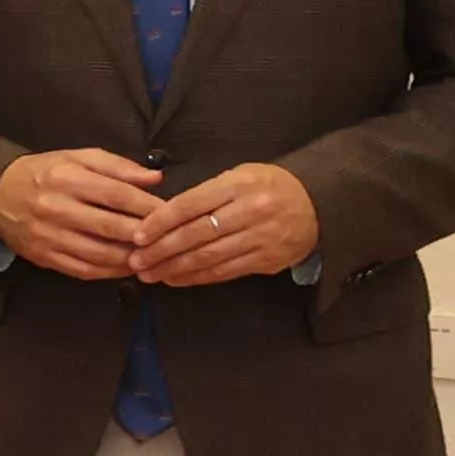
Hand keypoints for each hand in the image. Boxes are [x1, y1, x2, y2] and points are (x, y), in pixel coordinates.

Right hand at [0, 147, 165, 280]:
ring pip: (99, 254)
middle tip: (167, 238)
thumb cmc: (44, 173)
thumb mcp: (77, 158)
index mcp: (66, 178)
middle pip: (111, 227)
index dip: (147, 205)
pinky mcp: (43, 257)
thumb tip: (154, 179)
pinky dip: (110, 272)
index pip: (117, 194)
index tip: (169, 212)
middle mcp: (55, 208)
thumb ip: (117, 166)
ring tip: (151, 256)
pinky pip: (83, 270)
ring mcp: (48, 236)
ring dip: (130, 259)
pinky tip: (126, 267)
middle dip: (144, 235)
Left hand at [131, 160, 319, 287]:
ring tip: (150, 274)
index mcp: (237, 185)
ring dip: (174, 269)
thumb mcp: (239, 176)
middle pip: (195, 235)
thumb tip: (164, 215)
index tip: (137, 235)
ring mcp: (259, 238)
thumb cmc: (268, 186)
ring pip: (208, 257)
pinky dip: (197, 277)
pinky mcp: (266, 260)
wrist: (318, 202)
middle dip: (160, 250)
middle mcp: (249, 211)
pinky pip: (224, 272)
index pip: (189, 205)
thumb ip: (206, 193)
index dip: (159, 222)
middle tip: (136, 261)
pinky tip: (176, 279)